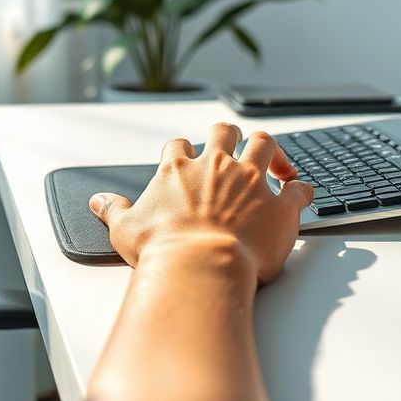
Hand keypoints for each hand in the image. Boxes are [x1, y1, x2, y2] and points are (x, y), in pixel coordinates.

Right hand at [89, 123, 313, 283]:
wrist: (199, 267)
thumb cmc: (161, 251)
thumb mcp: (125, 229)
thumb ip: (113, 209)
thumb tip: (97, 201)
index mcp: (179, 170)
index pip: (180, 146)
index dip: (184, 151)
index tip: (187, 160)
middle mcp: (216, 166)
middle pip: (225, 132)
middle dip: (229, 135)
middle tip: (234, 146)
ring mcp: (251, 182)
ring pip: (265, 143)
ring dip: (271, 149)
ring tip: (275, 161)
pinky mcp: (280, 205)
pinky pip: (299, 189)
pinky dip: (302, 190)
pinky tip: (302, 194)